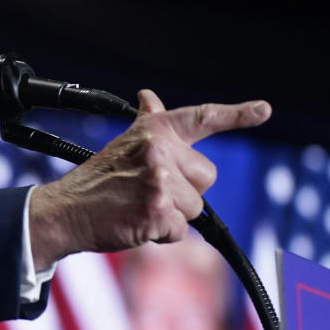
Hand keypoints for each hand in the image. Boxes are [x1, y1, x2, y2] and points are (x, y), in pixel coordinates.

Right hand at [28, 89, 270, 267]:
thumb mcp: (122, 144)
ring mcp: (159, 180)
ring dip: (171, 215)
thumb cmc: (96, 181)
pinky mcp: (157, 210)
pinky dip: (161, 234)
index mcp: (154, 131)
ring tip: (138, 207)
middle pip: (206, 177)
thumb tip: (149, 96)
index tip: (264, 110)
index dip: (238, 113)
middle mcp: (159, 150)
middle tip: (149, 192)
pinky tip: (136, 222)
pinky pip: (180, 230)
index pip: (202, 117)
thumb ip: (147, 123)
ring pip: (195, 208)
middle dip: (186, 192)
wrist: (65, 210)